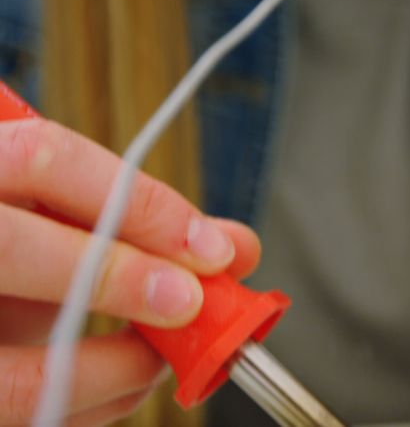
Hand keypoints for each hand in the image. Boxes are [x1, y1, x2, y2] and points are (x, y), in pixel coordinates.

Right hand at [0, 119, 260, 425]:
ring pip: (7, 372)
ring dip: (105, 370)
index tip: (213, 249)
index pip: (46, 160)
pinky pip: (14, 412)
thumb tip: (235, 246)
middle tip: (188, 304)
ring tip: (158, 360)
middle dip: (114, 278)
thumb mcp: (65, 223)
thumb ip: (140, 227)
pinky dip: (85, 407)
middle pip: (10, 249)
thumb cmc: (16, 251)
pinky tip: (121, 389)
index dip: (141, 204)